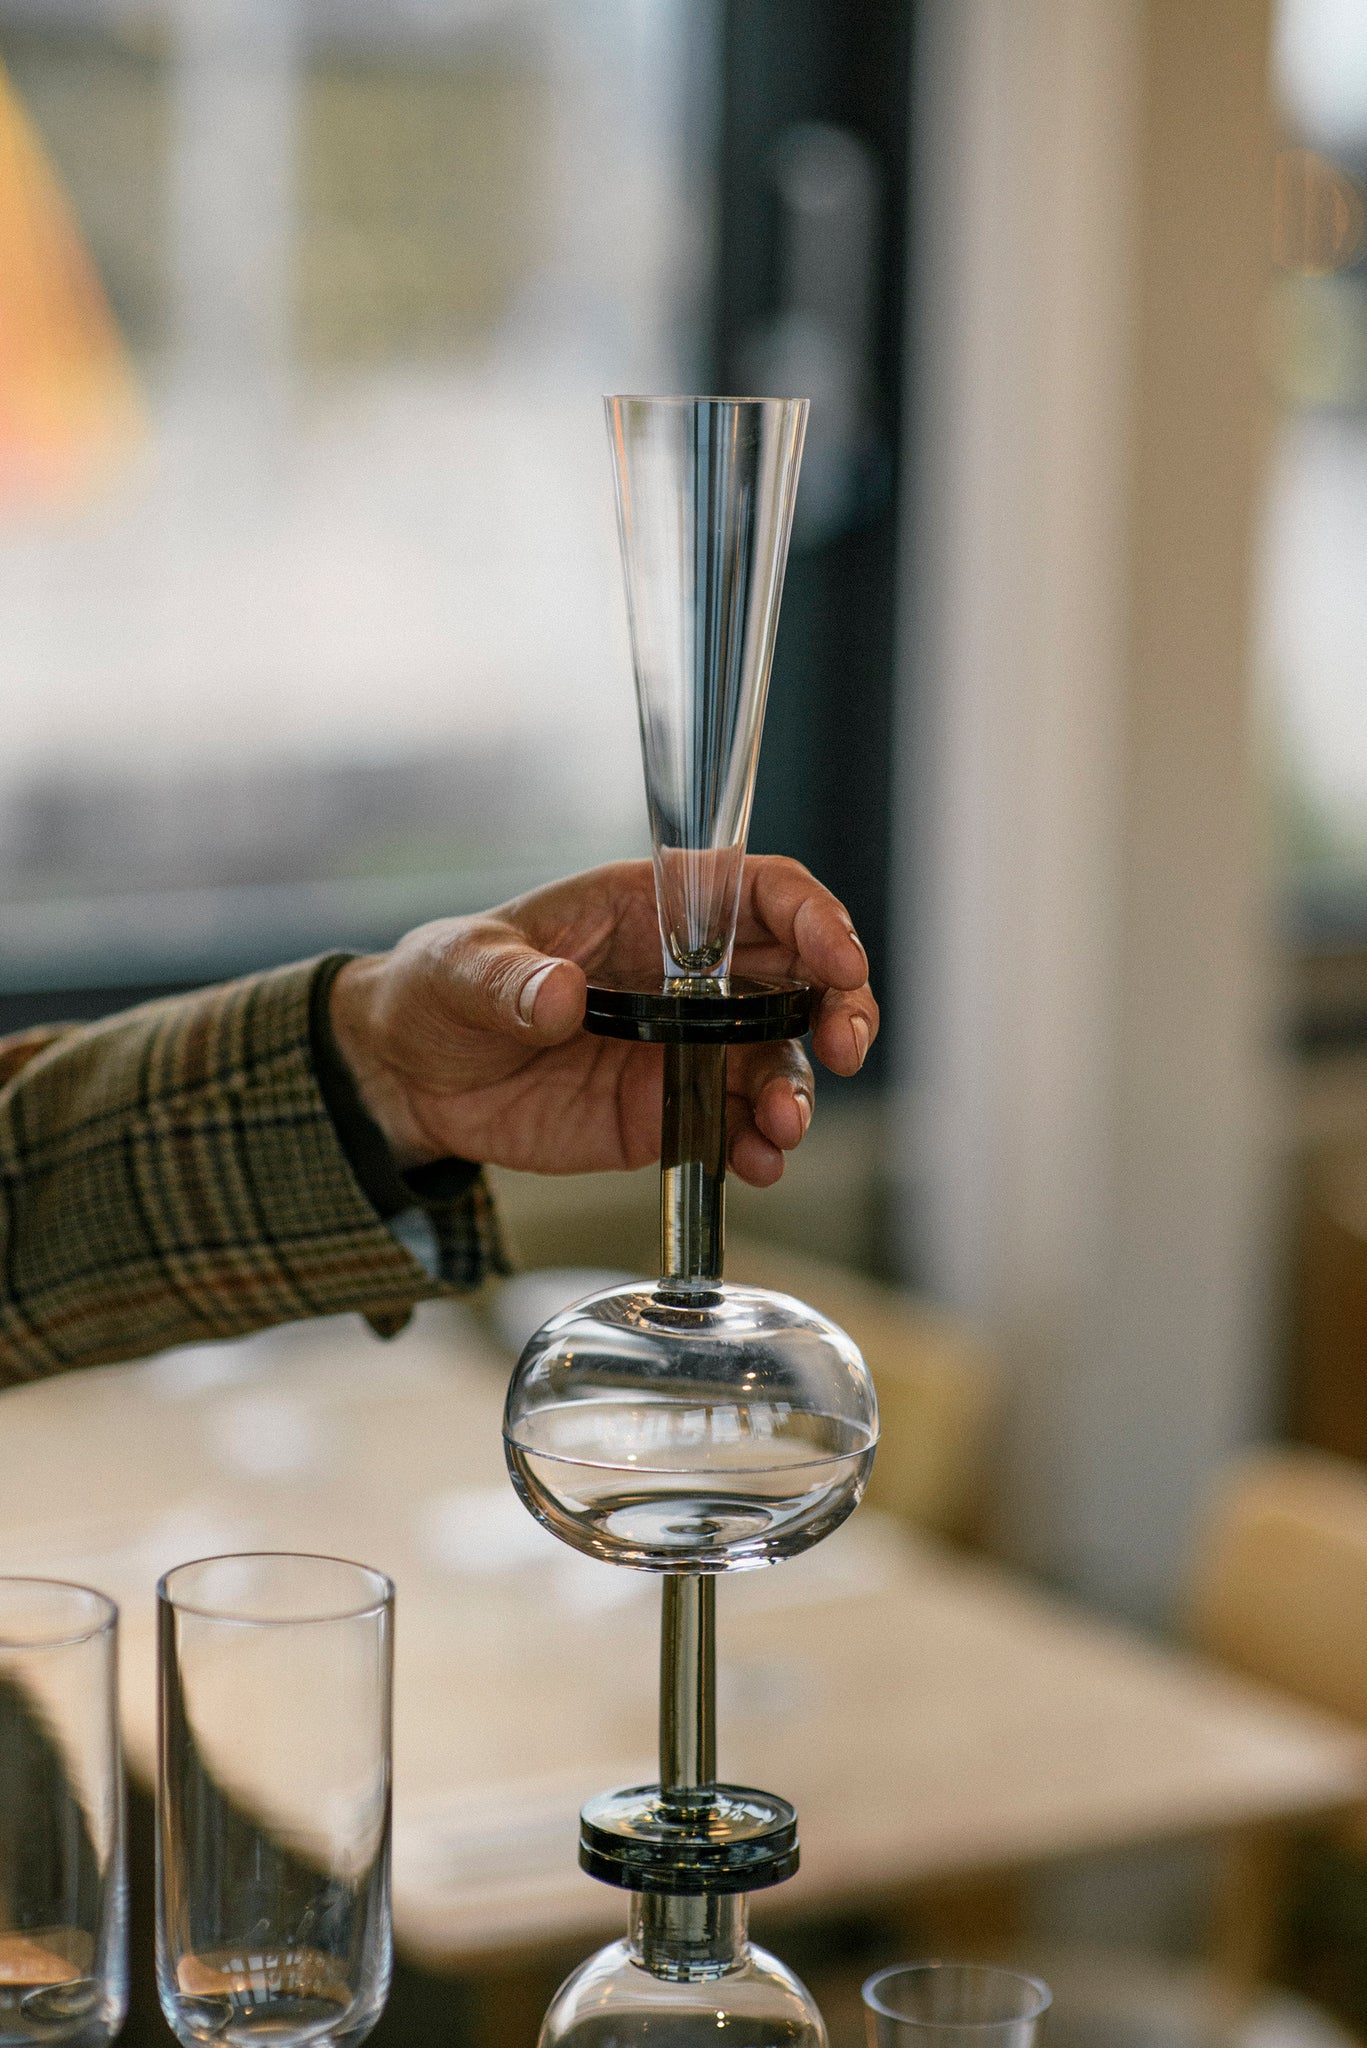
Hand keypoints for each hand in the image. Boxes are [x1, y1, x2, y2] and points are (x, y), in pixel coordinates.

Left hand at [330, 858, 877, 1185]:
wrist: (413, 1077)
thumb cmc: (442, 987)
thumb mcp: (460, 969)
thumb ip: (509, 979)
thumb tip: (559, 994)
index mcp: (649, 909)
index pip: (757, 893)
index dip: (813, 917)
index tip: (837, 958)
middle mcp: (687, 977)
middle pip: (798, 977)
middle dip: (839, 1007)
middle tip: (846, 1047)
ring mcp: (685, 1048)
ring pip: (777, 1061)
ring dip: (796, 1092)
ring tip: (779, 1128)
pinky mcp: (668, 1113)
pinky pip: (733, 1128)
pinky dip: (755, 1148)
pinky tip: (754, 1165)